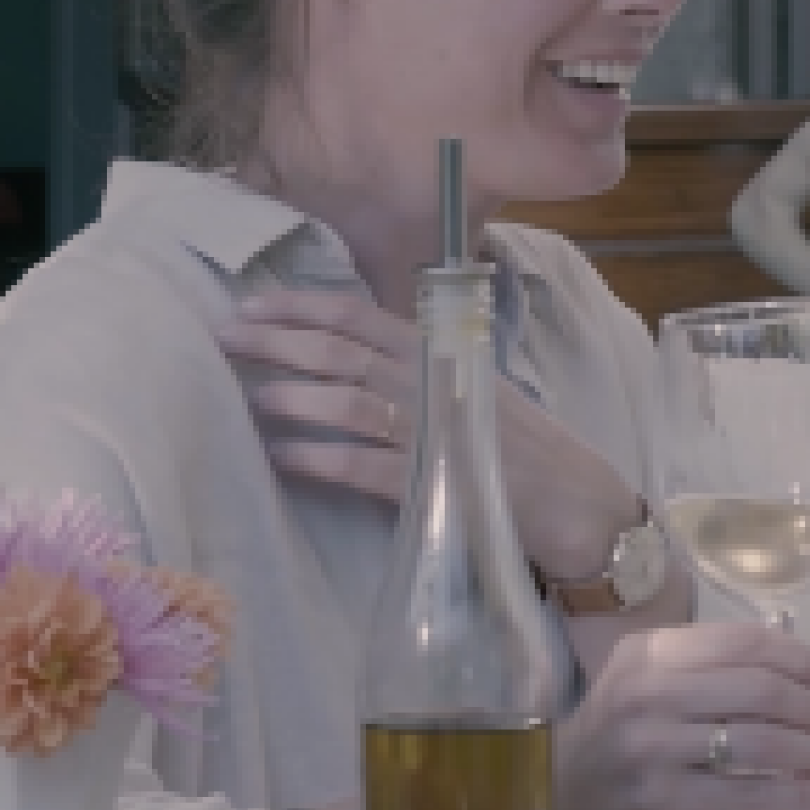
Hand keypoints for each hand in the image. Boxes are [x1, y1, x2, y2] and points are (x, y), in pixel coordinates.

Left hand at [216, 287, 642, 580]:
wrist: (582, 507)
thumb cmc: (525, 451)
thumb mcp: (473, 394)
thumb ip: (419, 373)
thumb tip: (348, 358)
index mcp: (445, 357)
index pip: (365, 319)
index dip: (306, 306)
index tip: (254, 302)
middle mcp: (436, 387)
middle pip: (347, 354)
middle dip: (282, 342)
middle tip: (227, 336)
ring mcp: (437, 436)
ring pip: (353, 404)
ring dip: (297, 398)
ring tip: (252, 396)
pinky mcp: (437, 487)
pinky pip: (366, 468)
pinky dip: (322, 460)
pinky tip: (285, 458)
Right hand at [557, 622, 809, 809]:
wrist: (554, 802)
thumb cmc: (613, 737)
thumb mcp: (644, 681)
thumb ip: (707, 667)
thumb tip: (796, 669)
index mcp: (651, 653)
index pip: (744, 641)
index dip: (798, 658)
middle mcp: (651, 691)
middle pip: (761, 688)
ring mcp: (655, 746)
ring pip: (761, 741)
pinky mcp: (664, 798)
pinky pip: (749, 793)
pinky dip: (800, 795)